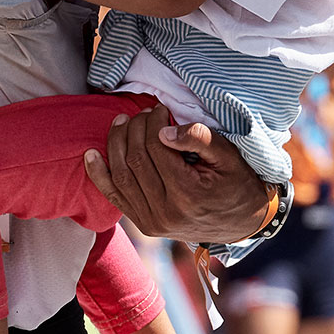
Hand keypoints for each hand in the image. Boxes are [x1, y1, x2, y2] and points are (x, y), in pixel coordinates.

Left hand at [83, 105, 275, 242]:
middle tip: (143, 112)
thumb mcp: (229, 156)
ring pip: (121, 176)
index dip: (152, 123)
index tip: (159, 109)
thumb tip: (163, 131)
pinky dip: (99, 175)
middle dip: (134, 129)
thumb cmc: (237, 183)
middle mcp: (165, 212)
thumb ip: (200, 139)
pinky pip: (115, 197)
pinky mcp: (144, 224)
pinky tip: (90, 154)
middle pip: (135, 160)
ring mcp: (152, 222)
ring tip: (121, 122)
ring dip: (116, 145)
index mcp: (188, 195)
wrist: (242, 223)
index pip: (155, 149)